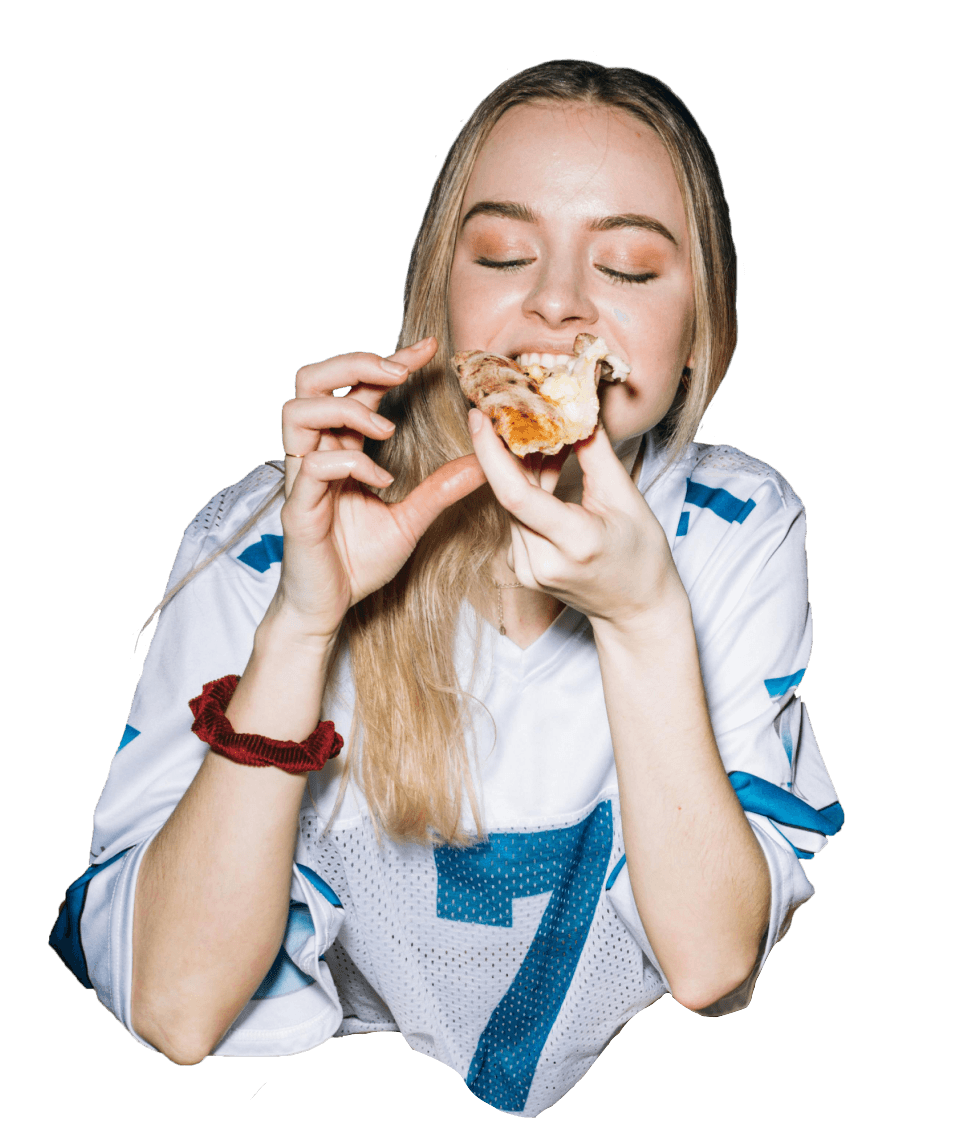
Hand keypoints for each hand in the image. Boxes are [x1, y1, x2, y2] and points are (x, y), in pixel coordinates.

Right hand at [273, 338, 485, 637]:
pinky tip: (381, 482)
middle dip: (354, 363)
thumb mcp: (410, 521)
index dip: (389, 360)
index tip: (427, 349)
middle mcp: (314, 455)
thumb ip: (439, 490)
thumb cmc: (356, 563)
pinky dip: (352, 464)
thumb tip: (483, 462)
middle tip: (398, 371)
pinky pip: (313, 466)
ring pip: (297, 410)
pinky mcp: (296, 507)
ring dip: (347, 409)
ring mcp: (301, 479)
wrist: (328, 610)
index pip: (355, 387)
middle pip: (310, 380)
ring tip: (386, 430)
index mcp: (338, 450)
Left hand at [467, 408, 685, 626]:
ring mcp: (527, 570)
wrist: (636, 610)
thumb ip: (594, 452)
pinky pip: (516, 518)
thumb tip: (573, 407)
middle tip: (515, 409)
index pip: (515, 495)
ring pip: (510, 504)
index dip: (490, 454)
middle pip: (509, 494)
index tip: (479, 417)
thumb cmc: (641, 556)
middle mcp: (541, 562)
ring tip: (543, 437)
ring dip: (521, 467)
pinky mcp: (522, 569)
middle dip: (510, 449)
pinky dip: (527, 489)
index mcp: (573, 543)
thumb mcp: (626, 499)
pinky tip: (544, 466)